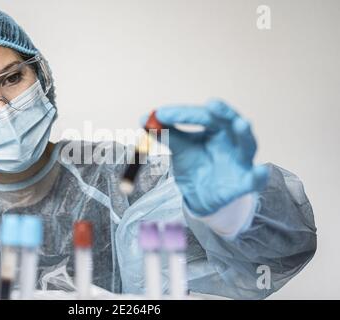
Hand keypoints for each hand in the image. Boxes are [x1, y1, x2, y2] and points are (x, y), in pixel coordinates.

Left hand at [153, 99, 268, 215]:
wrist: (201, 196)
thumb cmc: (195, 166)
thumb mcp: (180, 150)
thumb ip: (166, 135)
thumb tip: (144, 118)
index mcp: (216, 130)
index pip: (204, 116)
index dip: (184, 114)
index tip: (161, 114)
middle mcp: (232, 141)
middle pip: (231, 123)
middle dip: (224, 113)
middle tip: (212, 104)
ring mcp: (240, 161)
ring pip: (248, 146)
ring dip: (244, 135)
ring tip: (241, 123)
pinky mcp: (244, 183)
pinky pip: (254, 180)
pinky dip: (258, 176)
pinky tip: (259, 171)